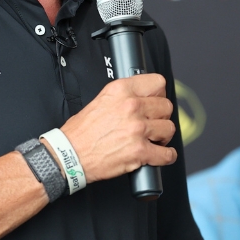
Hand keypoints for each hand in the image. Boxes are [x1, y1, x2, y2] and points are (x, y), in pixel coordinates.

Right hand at [56, 74, 176, 183]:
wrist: (69, 154)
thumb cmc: (80, 132)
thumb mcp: (100, 100)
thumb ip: (123, 97)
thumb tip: (141, 99)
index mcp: (121, 90)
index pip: (157, 83)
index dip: (158, 94)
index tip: (156, 101)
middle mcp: (131, 107)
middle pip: (166, 107)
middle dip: (161, 117)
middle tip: (153, 123)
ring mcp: (137, 129)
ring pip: (169, 129)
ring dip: (163, 136)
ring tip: (153, 139)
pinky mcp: (140, 151)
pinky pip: (167, 154)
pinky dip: (166, 156)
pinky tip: (159, 154)